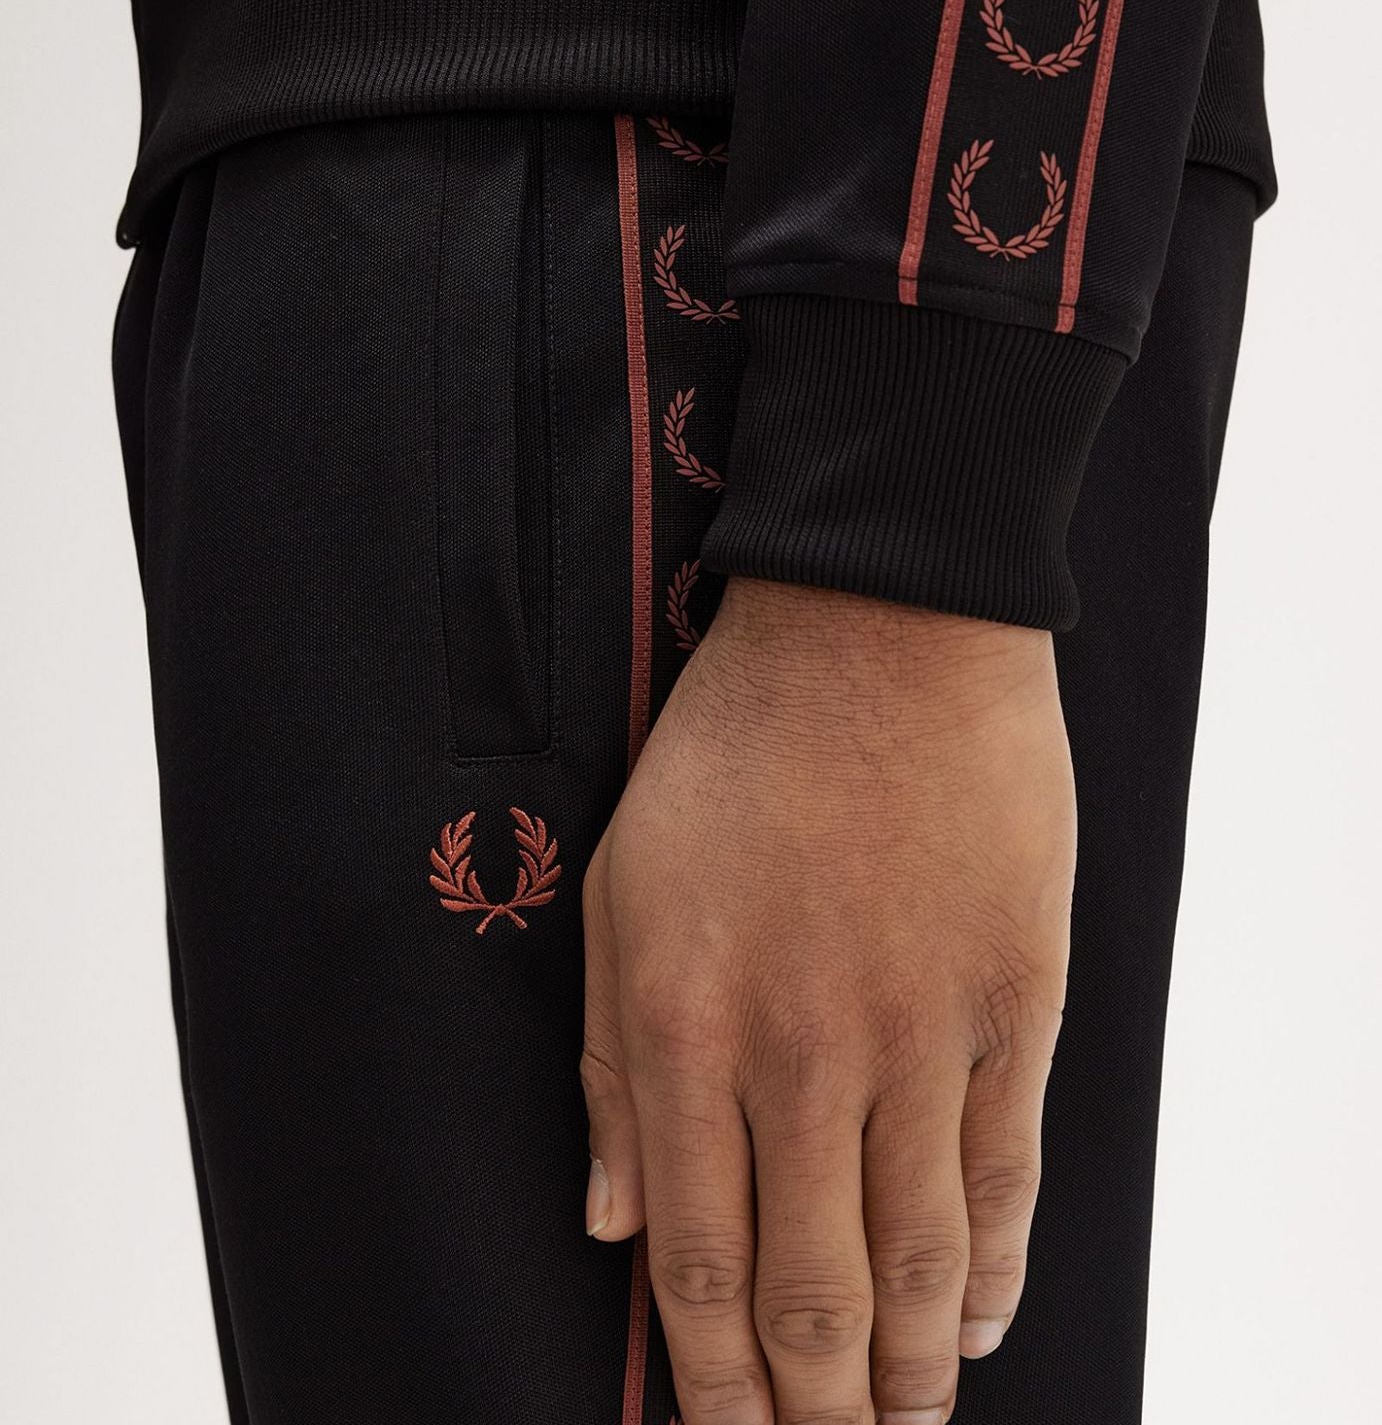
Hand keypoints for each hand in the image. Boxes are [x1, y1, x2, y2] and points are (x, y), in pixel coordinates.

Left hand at [581, 577, 1074, 1424]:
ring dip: (914, 1367)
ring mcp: (921, 1035)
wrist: (884, 630)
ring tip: (904, 1424)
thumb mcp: (621, 887)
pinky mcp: (1016, 1002)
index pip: (698, 1262)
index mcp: (688, 1030)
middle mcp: (803, 1056)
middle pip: (815, 1291)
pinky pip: (1008, 1172)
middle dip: (815, 1406)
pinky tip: (986, 1321)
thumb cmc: (734, 750)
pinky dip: (998, 1267)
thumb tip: (609, 1220)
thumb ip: (612, 1061)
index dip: (716, 1378)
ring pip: (921, 1257)